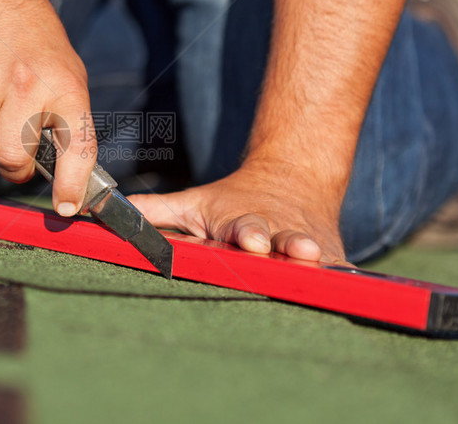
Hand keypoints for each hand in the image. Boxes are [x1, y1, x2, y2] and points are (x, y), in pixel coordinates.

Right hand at [0, 0, 95, 216]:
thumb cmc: (38, 49)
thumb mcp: (68, 75)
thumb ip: (69, 125)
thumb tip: (71, 186)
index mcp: (65, 85)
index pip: (75, 144)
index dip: (72, 183)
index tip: (67, 207)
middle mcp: (25, 84)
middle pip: (12, 158)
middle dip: (16, 168)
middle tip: (21, 158)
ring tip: (0, 117)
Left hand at [128, 158, 349, 263]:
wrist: (293, 177)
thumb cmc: (232, 201)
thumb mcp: (195, 203)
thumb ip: (156, 211)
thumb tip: (103, 213)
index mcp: (239, 221)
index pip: (241, 228)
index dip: (244, 234)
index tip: (245, 240)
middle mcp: (272, 230)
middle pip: (276, 238)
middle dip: (278, 242)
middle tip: (282, 246)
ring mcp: (300, 240)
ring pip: (308, 250)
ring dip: (311, 254)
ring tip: (316, 255)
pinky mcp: (326, 251)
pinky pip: (337, 264)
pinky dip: (343, 272)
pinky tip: (354, 280)